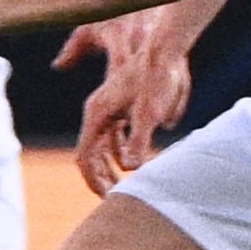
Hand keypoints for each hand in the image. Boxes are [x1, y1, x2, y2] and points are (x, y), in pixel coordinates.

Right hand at [58, 13, 190, 195]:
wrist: (164, 50)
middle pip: (91, 154)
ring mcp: (111, 110)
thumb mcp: (149, 112)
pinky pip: (117, 137)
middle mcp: (99, 113)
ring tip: (125, 187)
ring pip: (104, 147)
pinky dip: (124, 153)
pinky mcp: (124, 108)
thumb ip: (139, 140)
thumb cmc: (157, 78)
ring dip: (112, 168)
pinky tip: (141, 164)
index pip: (85, 156)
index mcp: (98, 114)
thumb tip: (130, 167)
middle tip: (115, 199)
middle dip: (101, 178)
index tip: (108, 197)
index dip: (94, 179)